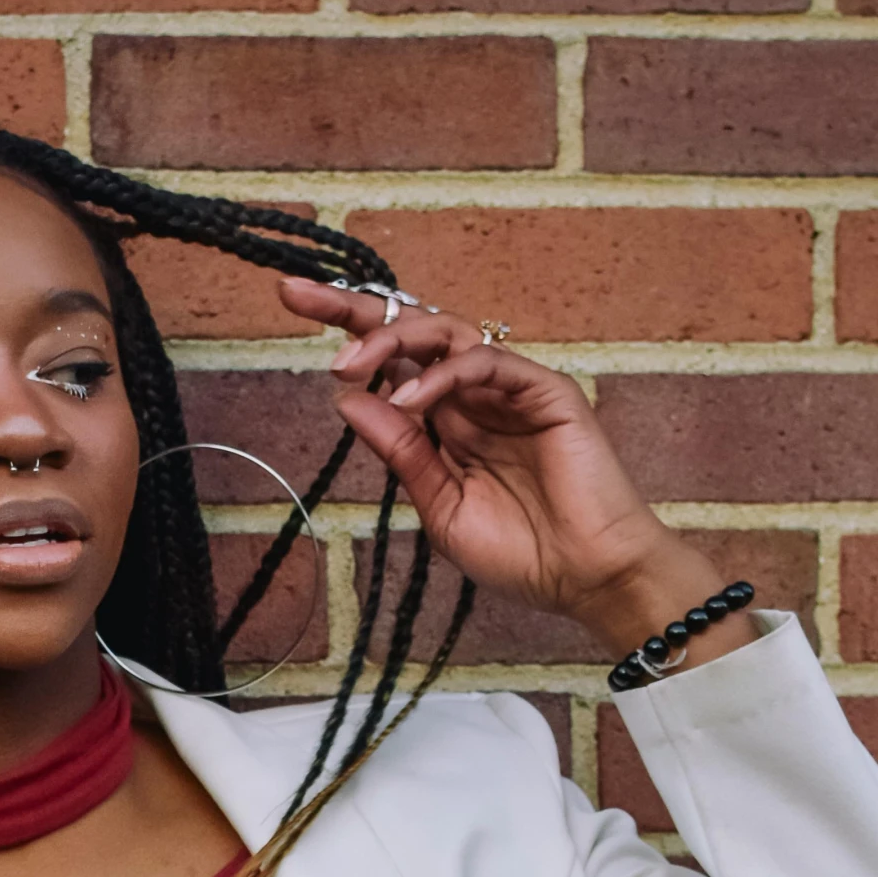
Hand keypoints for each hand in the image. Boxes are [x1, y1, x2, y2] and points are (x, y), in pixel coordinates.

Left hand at [278, 275, 751, 663]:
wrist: (585, 578)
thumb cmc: (520, 552)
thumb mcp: (439, 505)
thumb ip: (400, 450)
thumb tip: (349, 398)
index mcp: (446, 420)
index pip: (392, 361)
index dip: (348, 331)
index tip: (292, 303)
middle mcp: (473, 394)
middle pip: (412, 329)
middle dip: (355, 308)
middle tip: (300, 298)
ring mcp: (509, 388)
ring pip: (446, 331)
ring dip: (391, 338)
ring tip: (350, 365)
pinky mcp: (544, 389)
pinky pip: (486, 362)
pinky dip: (443, 374)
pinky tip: (410, 399)